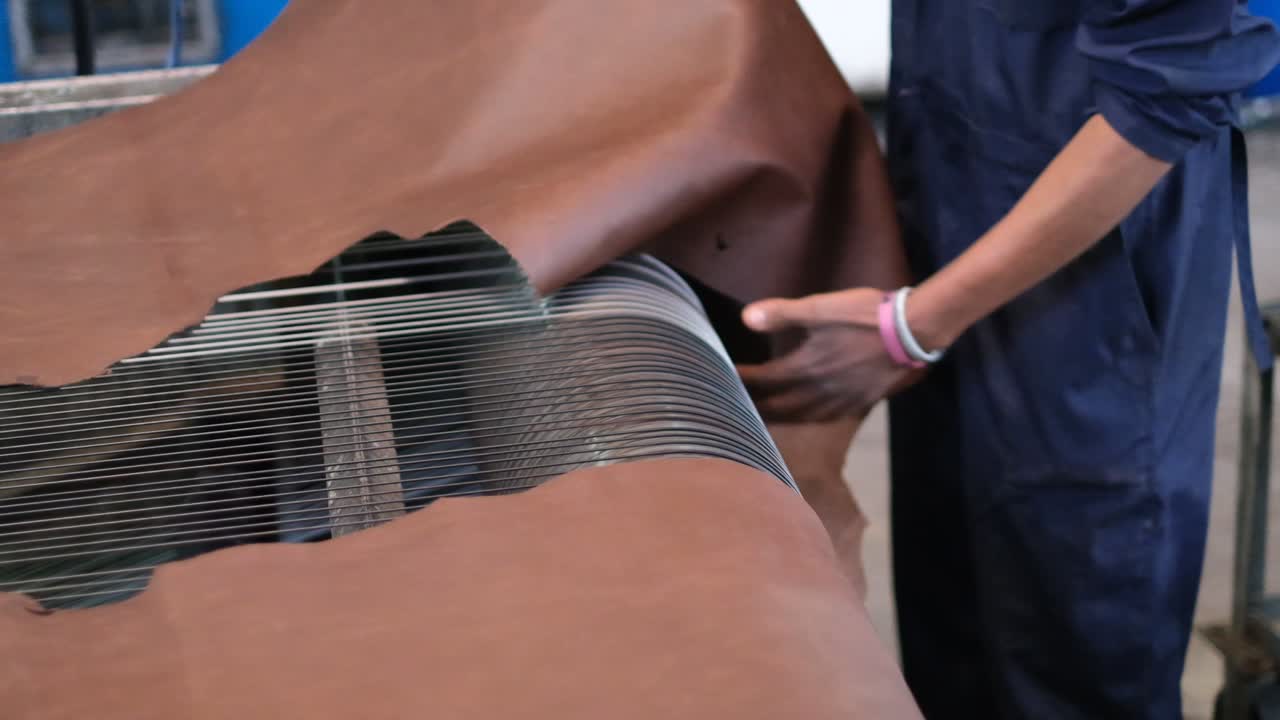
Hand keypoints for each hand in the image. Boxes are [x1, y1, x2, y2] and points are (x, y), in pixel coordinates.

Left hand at [735, 288, 921, 421]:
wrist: (912, 332)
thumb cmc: (864, 316)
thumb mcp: (820, 307)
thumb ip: (782, 314)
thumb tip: (746, 318)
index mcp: (806, 368)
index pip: (764, 381)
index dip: (741, 380)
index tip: (722, 378)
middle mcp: (819, 391)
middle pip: (779, 407)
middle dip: (755, 407)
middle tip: (734, 407)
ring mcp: (841, 400)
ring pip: (802, 417)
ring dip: (779, 419)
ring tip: (764, 418)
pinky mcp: (859, 402)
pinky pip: (825, 417)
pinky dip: (807, 419)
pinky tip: (807, 415)